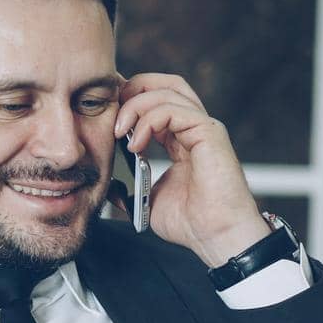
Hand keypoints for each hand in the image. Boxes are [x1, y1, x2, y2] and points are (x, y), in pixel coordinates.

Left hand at [113, 73, 270, 267]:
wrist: (216, 237)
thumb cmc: (192, 224)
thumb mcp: (148, 201)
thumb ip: (131, 187)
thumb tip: (110, 184)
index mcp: (181, 140)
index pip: (157, 101)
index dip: (130, 100)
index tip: (106, 116)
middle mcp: (194, 129)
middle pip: (166, 84)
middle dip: (134, 88)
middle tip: (112, 110)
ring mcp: (204, 128)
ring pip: (168, 91)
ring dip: (135, 105)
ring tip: (119, 131)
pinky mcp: (210, 133)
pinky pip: (175, 109)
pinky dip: (149, 120)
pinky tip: (136, 143)